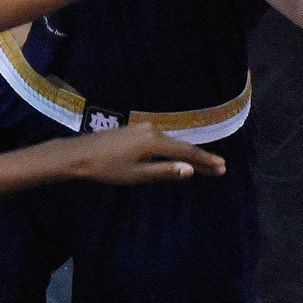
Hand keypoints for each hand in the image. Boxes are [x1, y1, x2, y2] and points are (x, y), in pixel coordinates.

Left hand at [67, 120, 225, 183]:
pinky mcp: (134, 130)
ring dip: (187, 153)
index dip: (204, 160)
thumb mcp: (138, 175)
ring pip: (171, 142)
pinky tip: (178, 156)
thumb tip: (190, 169)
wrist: (80, 154)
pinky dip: (173, 149)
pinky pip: (161, 140)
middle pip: (181, 145)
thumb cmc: (108, 168)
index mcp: (154, 140)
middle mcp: (151, 130)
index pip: (185, 151)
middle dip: (200, 158)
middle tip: (220, 168)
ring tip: (204, 165)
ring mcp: (142, 128)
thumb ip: (165, 171)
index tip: (222, 167)